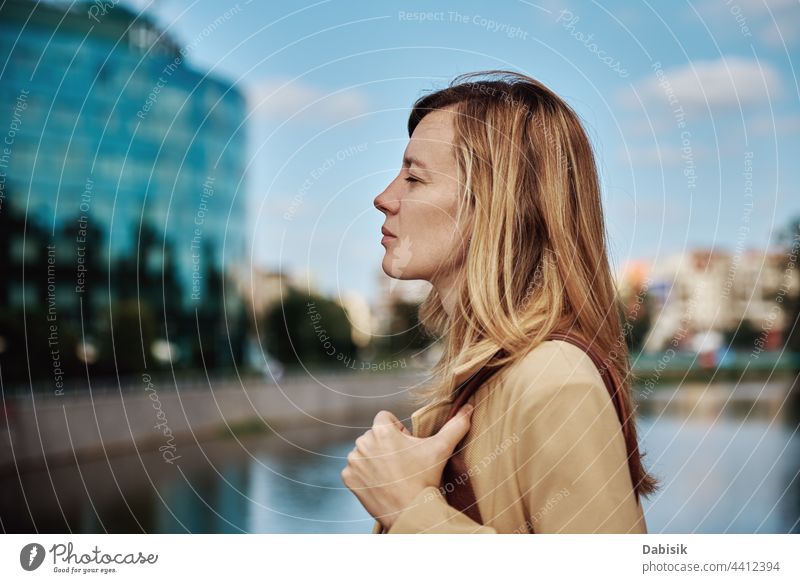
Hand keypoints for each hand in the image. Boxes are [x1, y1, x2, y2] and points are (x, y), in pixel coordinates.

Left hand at [341, 404, 474, 529]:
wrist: (411, 513)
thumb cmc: (425, 478)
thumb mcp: (441, 449)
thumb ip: (455, 425)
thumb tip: (469, 408)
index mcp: (381, 430)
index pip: (385, 417)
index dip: (399, 430)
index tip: (408, 447)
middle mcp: (363, 442)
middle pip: (375, 435)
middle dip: (387, 445)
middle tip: (403, 463)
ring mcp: (354, 462)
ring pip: (365, 451)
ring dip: (375, 459)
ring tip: (393, 475)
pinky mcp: (349, 478)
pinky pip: (355, 469)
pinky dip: (365, 474)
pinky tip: (380, 483)